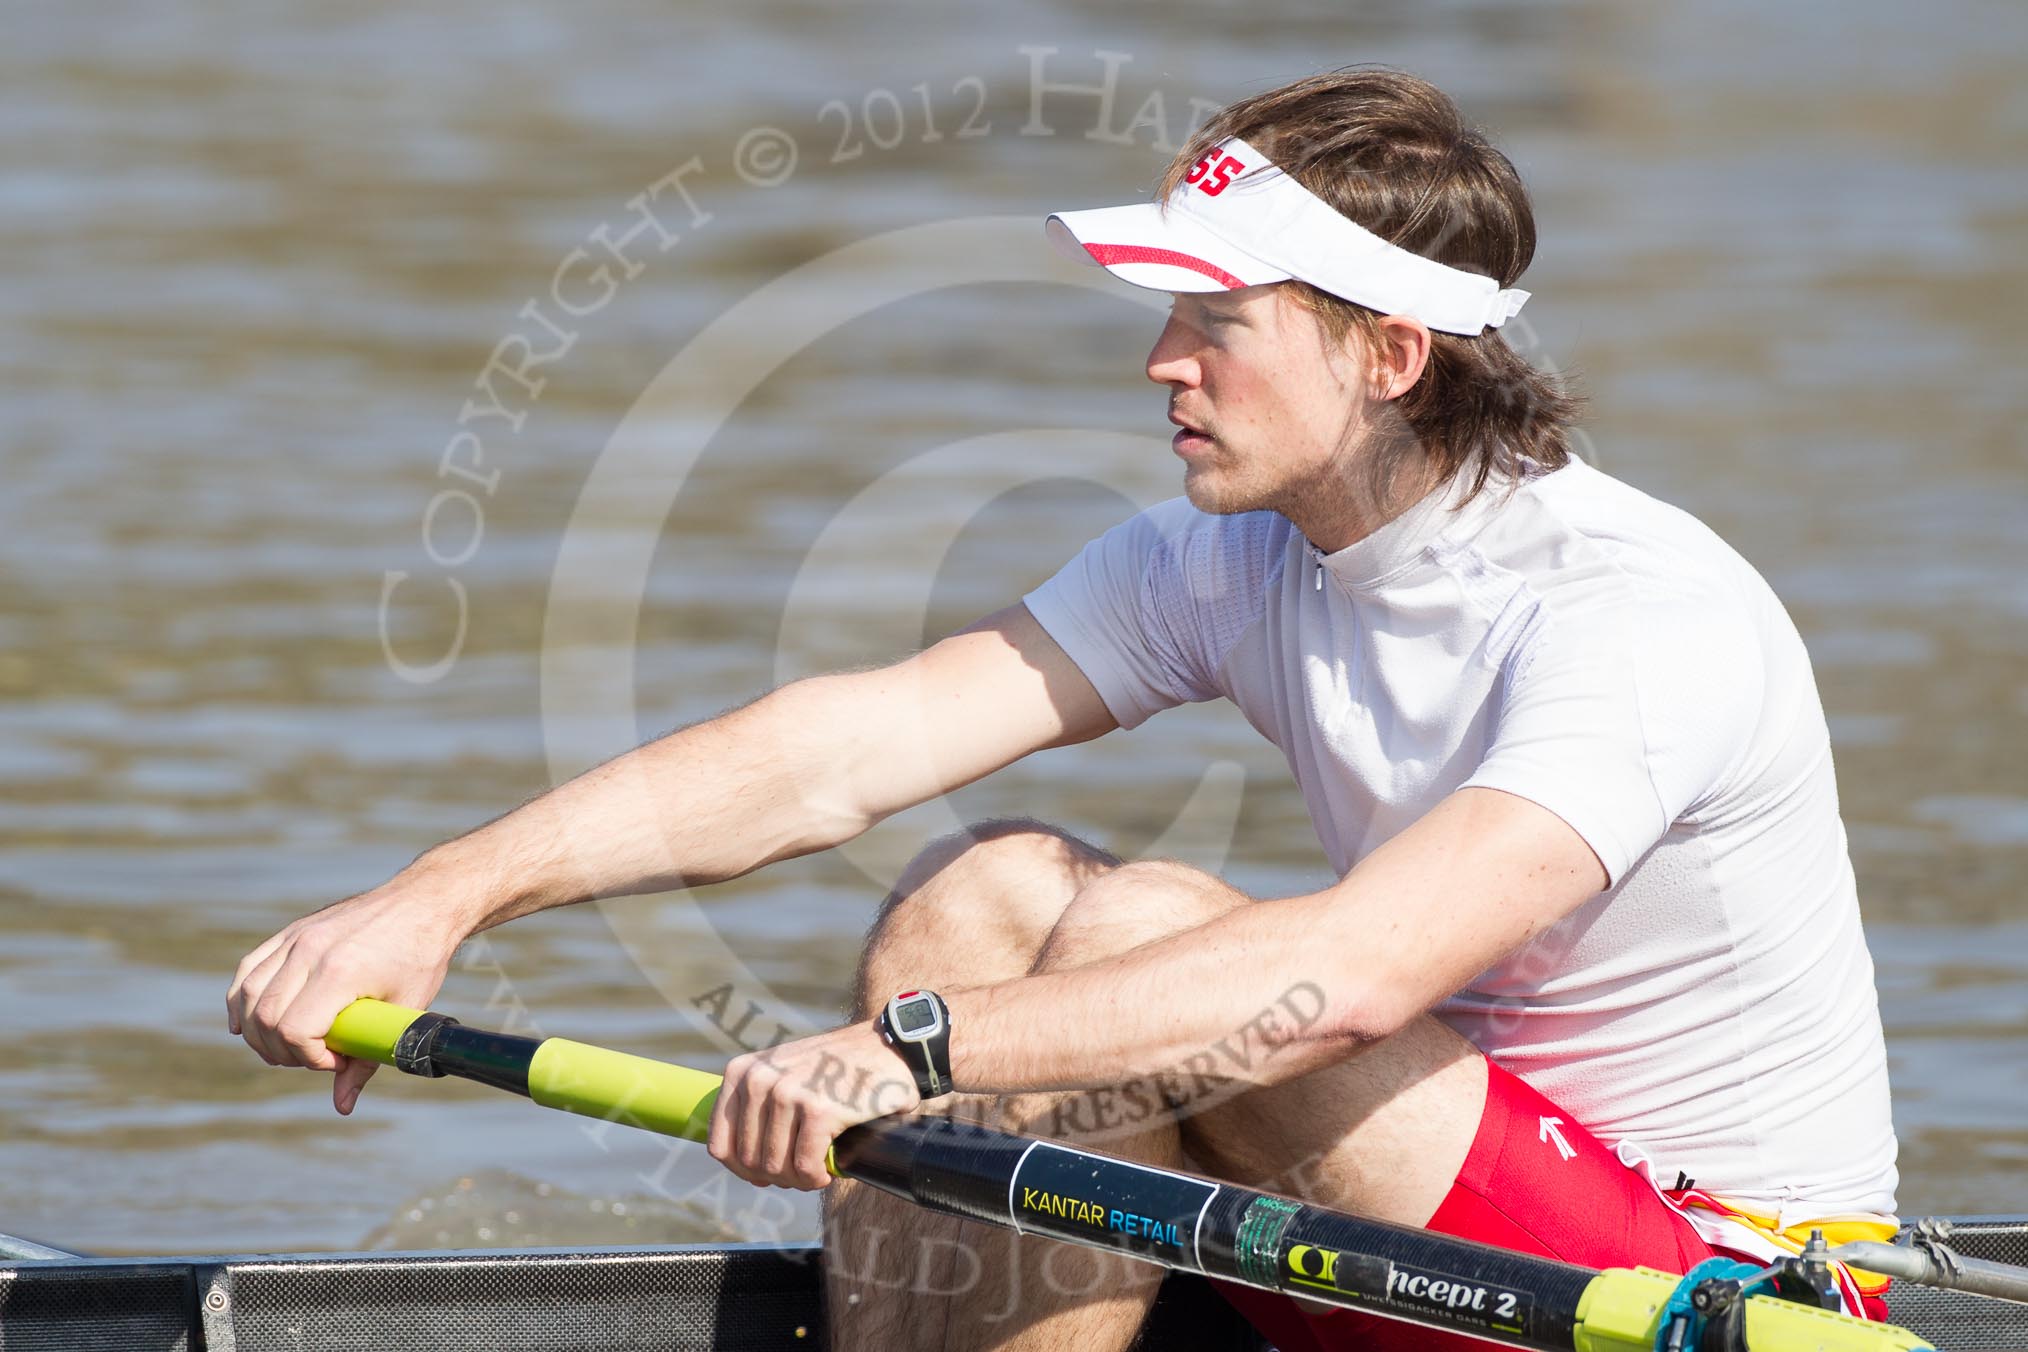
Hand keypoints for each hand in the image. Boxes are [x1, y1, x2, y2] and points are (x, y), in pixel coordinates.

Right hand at [227, 868, 472, 1113]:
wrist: (424, 903)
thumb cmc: (421, 957)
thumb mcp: (404, 1010)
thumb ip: (368, 1059)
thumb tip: (342, 1105)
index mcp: (339, 970)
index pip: (293, 1029)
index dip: (308, 1057)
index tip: (336, 1061)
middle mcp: (309, 950)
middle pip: (263, 1017)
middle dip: (282, 1051)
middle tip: (314, 1057)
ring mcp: (296, 937)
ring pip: (247, 995)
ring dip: (257, 1032)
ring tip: (288, 1047)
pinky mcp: (292, 931)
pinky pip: (248, 969)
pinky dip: (241, 1000)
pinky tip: (246, 1023)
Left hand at [707, 1021, 922, 1189]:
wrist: (888, 1046)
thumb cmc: (835, 1068)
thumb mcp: (782, 1071)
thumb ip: (756, 1104)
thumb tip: (741, 1162)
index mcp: (741, 1072)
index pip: (720, 1145)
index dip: (742, 1170)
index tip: (767, 1173)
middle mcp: (758, 1080)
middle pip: (748, 1162)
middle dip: (776, 1176)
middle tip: (802, 1171)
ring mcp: (787, 1094)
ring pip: (776, 1168)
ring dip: (798, 1179)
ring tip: (816, 1169)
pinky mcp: (818, 1111)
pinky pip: (805, 1167)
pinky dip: (816, 1178)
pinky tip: (829, 1170)